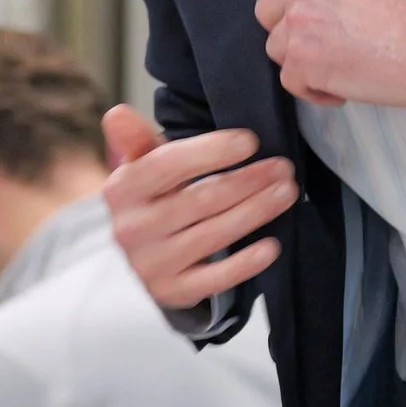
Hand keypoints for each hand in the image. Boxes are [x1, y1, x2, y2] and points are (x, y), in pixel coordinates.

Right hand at [101, 106, 293, 310]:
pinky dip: (246, 263)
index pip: (168, 165)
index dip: (212, 152)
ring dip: (257, 211)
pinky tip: (272, 246)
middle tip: (283, 167)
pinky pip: (215, 279)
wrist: (133, 260)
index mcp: (123, 189)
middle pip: (201, 199)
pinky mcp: (173, 292)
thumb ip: (135, 139)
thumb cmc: (147, 200)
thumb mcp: (138, 167)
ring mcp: (152, 264)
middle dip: (248, 180)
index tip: (250, 141)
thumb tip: (119, 114)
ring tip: (286, 192)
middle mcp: (132, 228)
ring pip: (214, 234)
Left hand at [255, 0, 405, 110]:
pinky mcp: (302, 63)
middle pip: (266, 10)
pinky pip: (290, 81)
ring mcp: (298, 25)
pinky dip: (312, 90)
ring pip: (276, 47)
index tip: (304, 12)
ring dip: (300, 60)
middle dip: (287, 28)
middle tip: (317, 42)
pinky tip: (340, 89)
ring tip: (333, 68)